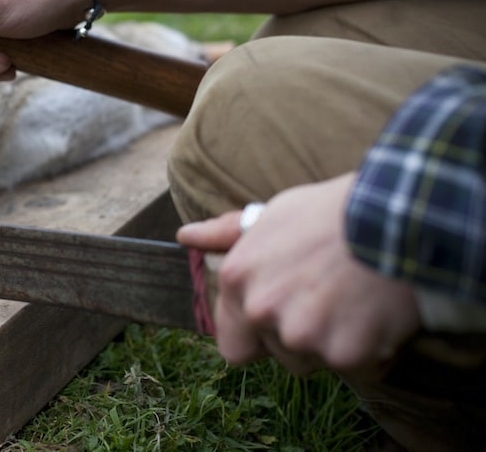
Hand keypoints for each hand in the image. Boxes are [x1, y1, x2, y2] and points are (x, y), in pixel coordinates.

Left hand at [176, 173, 419, 376]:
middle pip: (276, 353)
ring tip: (351, 301)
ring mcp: (301, 334)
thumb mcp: (270, 214)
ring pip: (312, 361)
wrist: (394, 215)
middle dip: (299, 336)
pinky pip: (355, 366)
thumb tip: (185, 236)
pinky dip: (368, 349)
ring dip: (331, 343)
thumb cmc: (330, 212)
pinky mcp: (344, 352)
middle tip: (327, 298)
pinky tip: (375, 312)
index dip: (259, 334)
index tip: (286, 313)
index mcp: (238, 279)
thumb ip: (225, 234)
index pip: (232, 344)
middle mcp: (261, 310)